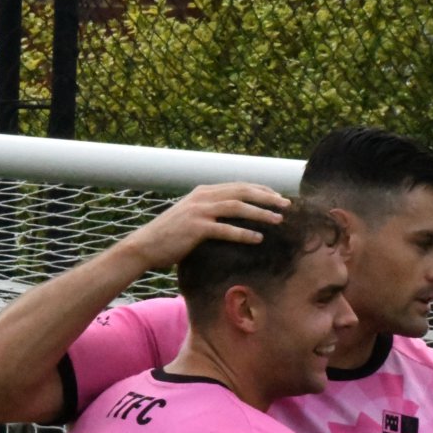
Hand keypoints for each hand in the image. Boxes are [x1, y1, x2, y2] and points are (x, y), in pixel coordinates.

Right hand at [120, 182, 289, 269]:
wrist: (145, 245)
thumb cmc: (170, 235)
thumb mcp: (191, 216)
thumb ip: (210, 212)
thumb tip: (231, 217)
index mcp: (203, 192)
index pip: (238, 186)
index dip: (260, 189)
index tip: (278, 196)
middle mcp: (203, 197)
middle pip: (242, 192)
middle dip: (267, 197)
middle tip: (287, 205)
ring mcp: (199, 211)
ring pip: (237, 207)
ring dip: (260, 213)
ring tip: (278, 220)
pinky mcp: (196, 228)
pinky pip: (226, 229)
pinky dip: (244, 233)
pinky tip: (258, 238)